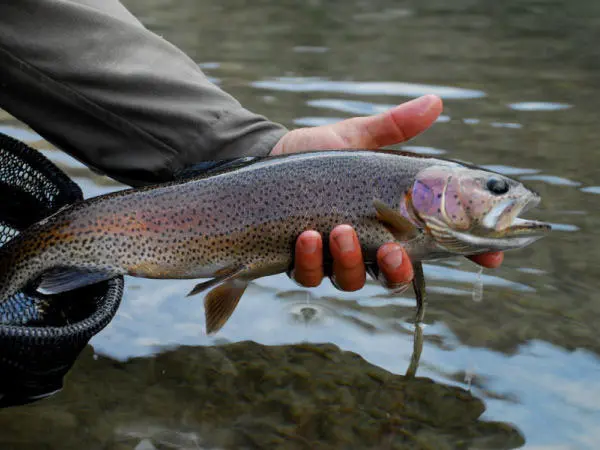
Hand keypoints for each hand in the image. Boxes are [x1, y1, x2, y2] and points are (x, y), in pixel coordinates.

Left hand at [270, 95, 502, 290]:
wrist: (267, 160)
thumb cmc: (318, 155)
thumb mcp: (356, 139)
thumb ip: (392, 129)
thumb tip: (435, 102)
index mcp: (389, 222)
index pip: (436, 244)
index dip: (467, 254)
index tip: (492, 258)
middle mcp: (365, 247)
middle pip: (394, 276)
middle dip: (398, 270)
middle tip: (395, 250)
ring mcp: (331, 258)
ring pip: (352, 280)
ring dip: (350, 260)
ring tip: (342, 231)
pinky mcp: (299, 261)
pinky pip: (310, 275)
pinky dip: (311, 260)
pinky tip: (308, 235)